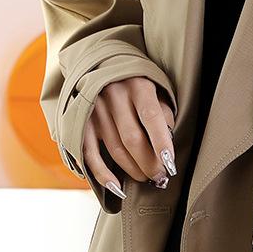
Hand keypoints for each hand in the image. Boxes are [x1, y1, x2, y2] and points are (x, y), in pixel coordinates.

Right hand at [82, 76, 176, 196]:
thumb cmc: (137, 81)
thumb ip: (163, 110)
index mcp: (138, 85)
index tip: (170, 164)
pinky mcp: (81, 122)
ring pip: (115, 149)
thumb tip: (168, 140)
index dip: (161, 143)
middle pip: (132, 138)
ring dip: (132, 169)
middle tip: (160, 177)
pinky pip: (90, 153)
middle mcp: (114, 96)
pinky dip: (103, 174)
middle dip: (149, 163)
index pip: (151, 118)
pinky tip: (116, 187)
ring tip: (146, 178)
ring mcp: (95, 110)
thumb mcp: (156, 86)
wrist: (100, 64)